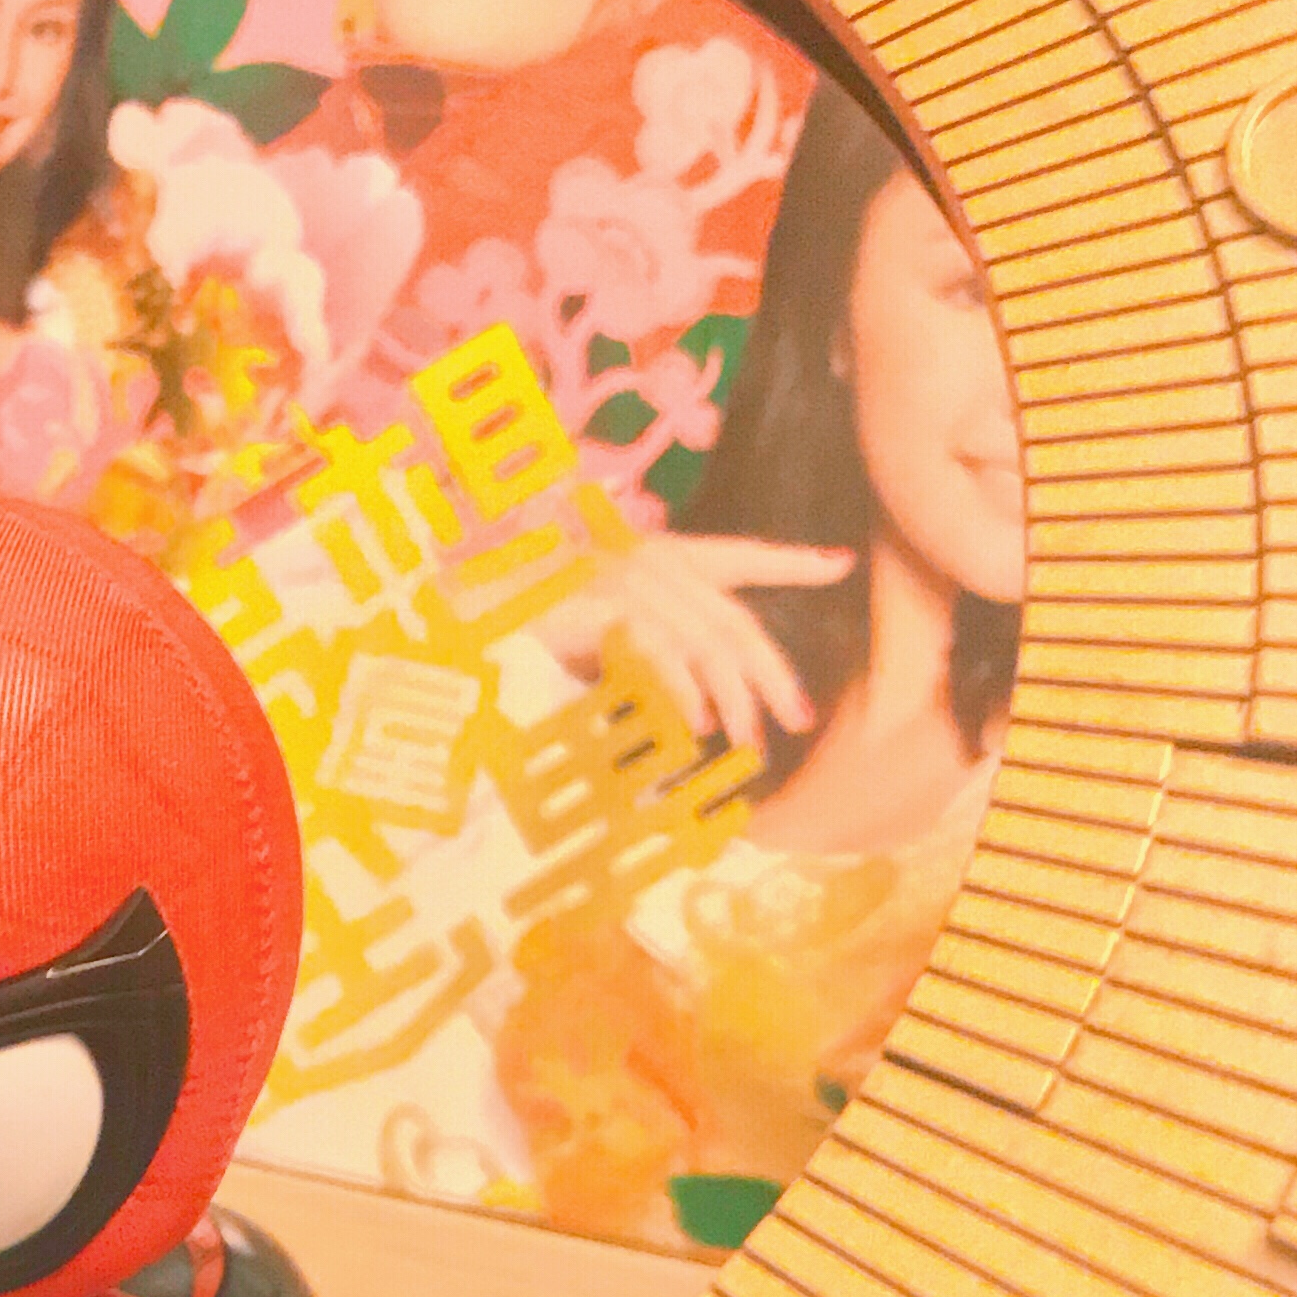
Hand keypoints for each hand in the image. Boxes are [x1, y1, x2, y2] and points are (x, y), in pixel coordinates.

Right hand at [545, 535, 850, 758]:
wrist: (458, 613)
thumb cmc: (521, 624)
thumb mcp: (599, 633)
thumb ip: (647, 649)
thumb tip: (691, 699)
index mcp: (654, 556)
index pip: (737, 555)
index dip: (790, 561)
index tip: (838, 565)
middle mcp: (647, 560)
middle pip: (733, 619)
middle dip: (773, 673)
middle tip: (799, 719)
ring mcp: (623, 580)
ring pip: (707, 641)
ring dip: (734, 698)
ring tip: (749, 741)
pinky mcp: (599, 606)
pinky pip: (660, 652)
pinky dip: (682, 690)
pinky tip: (696, 724)